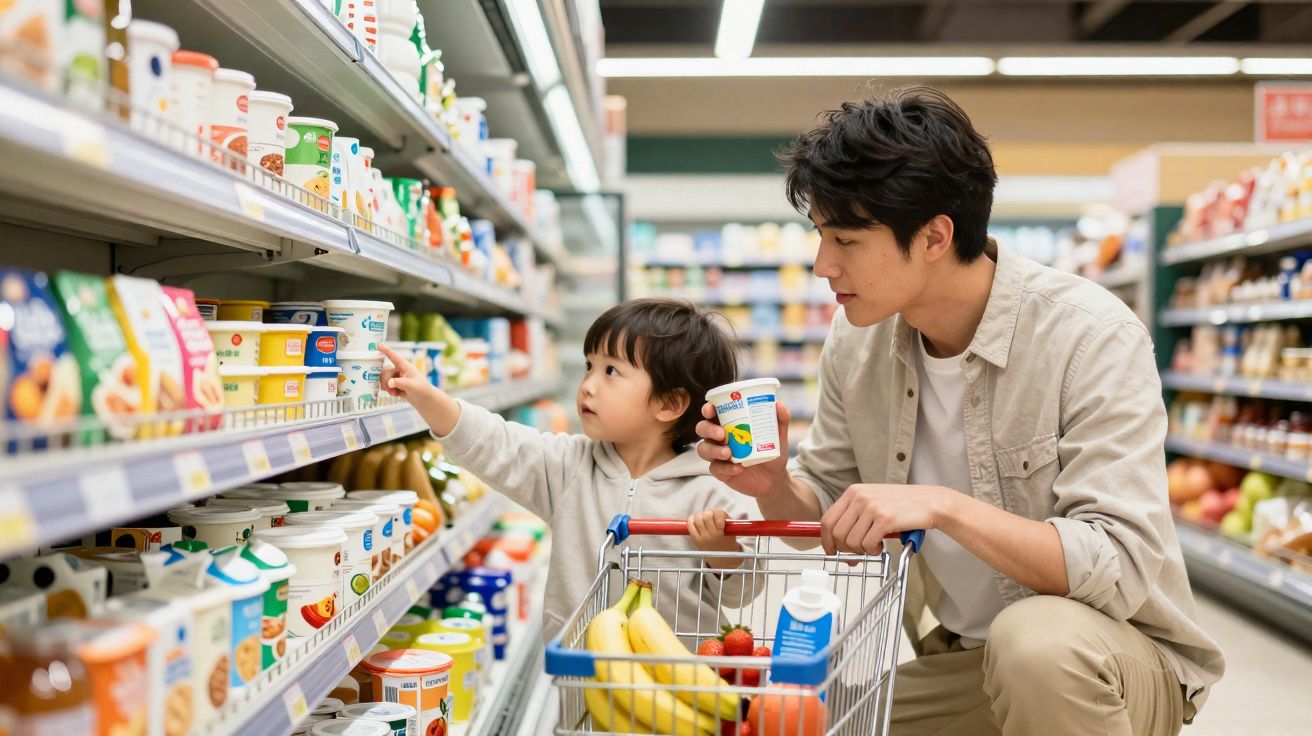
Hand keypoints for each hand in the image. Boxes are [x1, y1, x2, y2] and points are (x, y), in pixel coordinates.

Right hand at [378, 343, 430, 398]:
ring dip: (387, 388)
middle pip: (385, 372)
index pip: (394, 357)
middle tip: (391, 389)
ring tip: (395, 393)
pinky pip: (386, 386)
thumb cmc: (422, 389)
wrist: (425, 399)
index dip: (386, 350)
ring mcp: (397, 377)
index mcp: (405, 366)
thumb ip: (399, 383)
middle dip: (386, 381)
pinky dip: (390, 391)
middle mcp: (399, 370)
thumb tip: (389, 383)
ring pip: (384, 380)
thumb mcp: (412, 386)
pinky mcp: (395, 385)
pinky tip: (397, 394)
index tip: (378, 344)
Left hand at [688, 509, 743, 568]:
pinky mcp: (696, 540)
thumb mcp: (731, 530)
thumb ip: (723, 518)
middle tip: (710, 515)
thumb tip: (712, 512)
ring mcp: (703, 538)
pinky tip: (694, 519)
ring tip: (703, 517)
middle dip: (708, 513)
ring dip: (700, 515)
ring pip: (698, 519)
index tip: (719, 518)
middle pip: (707, 516)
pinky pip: (690, 526)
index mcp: (722, 532)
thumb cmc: (726, 539)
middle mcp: (712, 536)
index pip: (718, 515)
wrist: (722, 558)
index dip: (718, 514)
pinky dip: (691, 520)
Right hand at [695, 401, 792, 498]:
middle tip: (722, 434)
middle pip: (702, 428)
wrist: (774, 478)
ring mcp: (718, 455)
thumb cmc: (772, 452)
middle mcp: (719, 438)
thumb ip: (780, 420)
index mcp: (729, 423)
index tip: (711, 410)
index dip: (707, 409)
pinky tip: (738, 468)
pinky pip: (715, 468)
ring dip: (713, 450)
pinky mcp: (720, 471)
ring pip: (703, 449)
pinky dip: (726, 468)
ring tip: (728, 453)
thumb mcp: (779, 436)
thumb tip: (779, 404)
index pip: (712, 413)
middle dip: (708, 429)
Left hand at [821, 484, 951, 555]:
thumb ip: (855, 515)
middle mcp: (859, 497)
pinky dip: (873, 551)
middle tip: (855, 557)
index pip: (827, 520)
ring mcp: (871, 507)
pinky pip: (868, 544)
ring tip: (875, 546)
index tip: (831, 552)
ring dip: (862, 551)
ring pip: (852, 542)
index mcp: (853, 492)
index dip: (826, 541)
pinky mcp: (885, 519)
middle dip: (844, 551)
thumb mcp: (873, 501)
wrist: (931, 502)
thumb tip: (837, 542)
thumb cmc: (903, 505)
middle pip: (837, 534)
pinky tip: (881, 545)